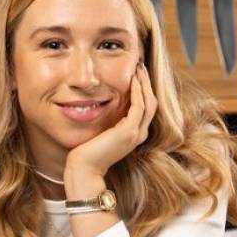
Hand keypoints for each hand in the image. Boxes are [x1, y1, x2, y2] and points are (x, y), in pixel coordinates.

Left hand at [65, 62, 156, 183]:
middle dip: (147, 83)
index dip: (144, 90)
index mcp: (133, 135)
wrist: (84, 169)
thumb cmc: (87, 153)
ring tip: (138, 69)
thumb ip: (107, 122)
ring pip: (149, 103)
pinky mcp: (128, 131)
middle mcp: (138, 134)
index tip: (137, 75)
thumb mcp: (101, 134)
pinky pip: (138, 106)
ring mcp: (135, 133)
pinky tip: (132, 81)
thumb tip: (99, 105)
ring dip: (144, 84)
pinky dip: (137, 92)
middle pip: (151, 103)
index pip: (145, 108)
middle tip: (140, 67)